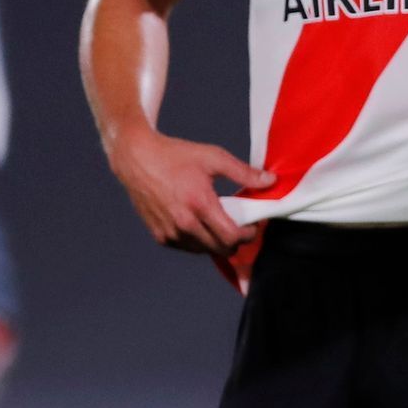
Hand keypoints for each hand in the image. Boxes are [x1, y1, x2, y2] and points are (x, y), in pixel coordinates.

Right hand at [107, 122, 272, 254]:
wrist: (137, 160)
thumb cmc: (175, 156)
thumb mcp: (214, 158)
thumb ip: (244, 173)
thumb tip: (270, 181)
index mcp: (199, 204)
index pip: (231, 236)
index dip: (248, 235)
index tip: (254, 226)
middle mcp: (183, 223)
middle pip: (220, 248)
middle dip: (237, 241)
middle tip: (243, 227)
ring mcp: (169, 232)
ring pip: (204, 251)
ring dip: (218, 243)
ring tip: (224, 224)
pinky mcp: (160, 236)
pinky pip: (188, 248)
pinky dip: (200, 242)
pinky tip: (204, 225)